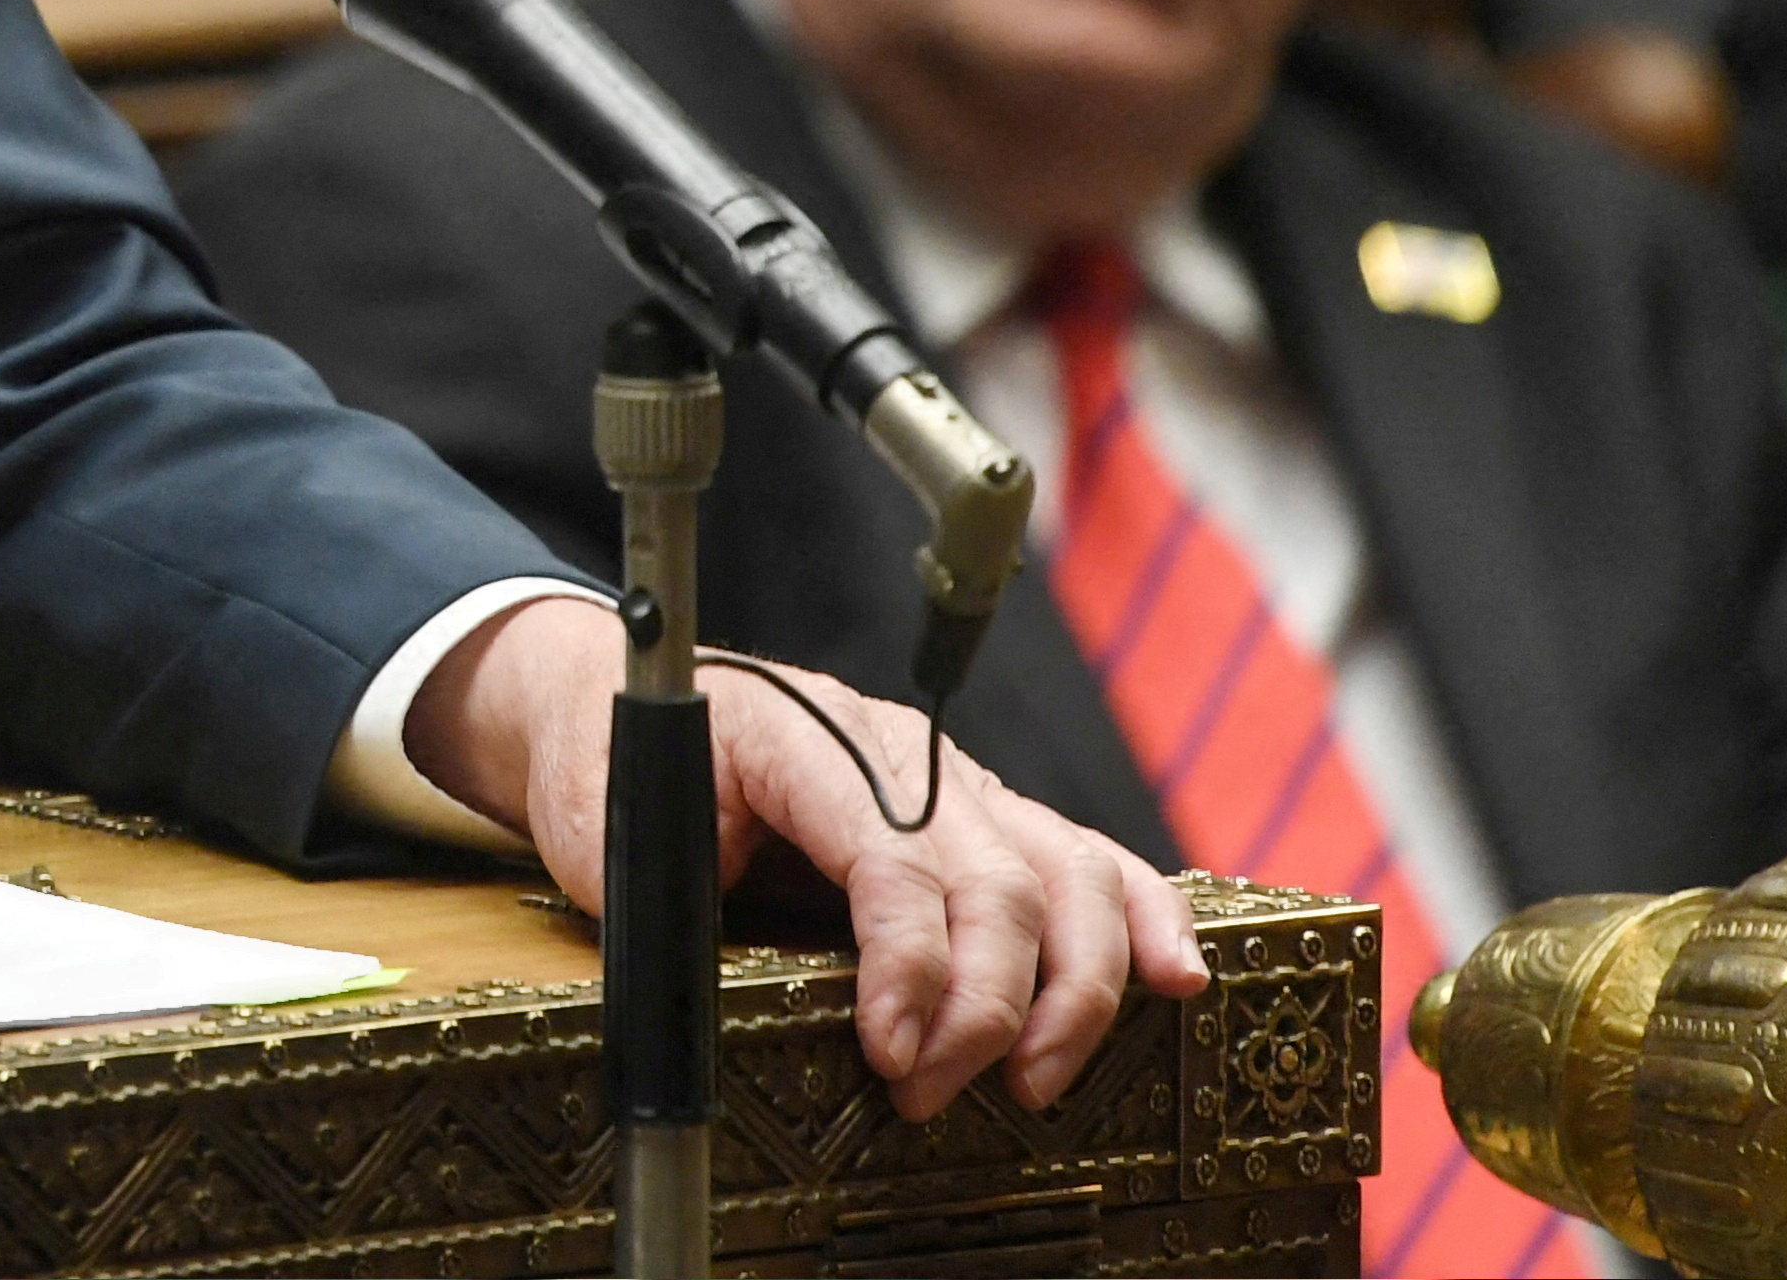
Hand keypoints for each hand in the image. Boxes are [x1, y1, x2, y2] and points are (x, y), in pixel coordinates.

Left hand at [408, 599, 1206, 1119]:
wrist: (612, 693)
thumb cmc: (608, 763)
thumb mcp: (608, 831)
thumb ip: (668, 900)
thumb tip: (728, 997)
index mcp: (802, 739)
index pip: (895, 856)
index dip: (910, 968)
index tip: (890, 1056)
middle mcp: (900, 750)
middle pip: (998, 876)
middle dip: (987, 1006)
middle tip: (930, 1093)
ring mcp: (954, 778)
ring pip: (1066, 872)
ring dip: (1074, 989)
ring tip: (1035, 1083)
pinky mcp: (984, 814)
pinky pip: (1087, 858)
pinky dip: (1142, 920)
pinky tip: (1178, 981)